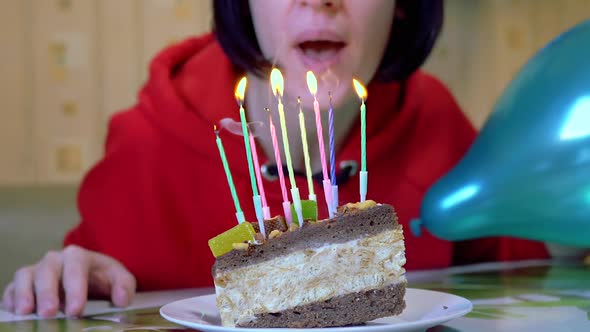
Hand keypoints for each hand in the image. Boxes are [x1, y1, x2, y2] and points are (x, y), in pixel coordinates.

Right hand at [2, 245, 135, 317]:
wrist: (90, 274)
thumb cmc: (103, 277)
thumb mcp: (119, 278)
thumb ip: (124, 286)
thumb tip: (121, 299)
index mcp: (79, 256)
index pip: (76, 268)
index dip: (75, 289)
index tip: (76, 310)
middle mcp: (55, 259)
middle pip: (48, 271)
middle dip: (47, 292)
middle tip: (49, 313)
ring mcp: (37, 269)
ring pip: (26, 275)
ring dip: (24, 293)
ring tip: (25, 312)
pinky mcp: (24, 281)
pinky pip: (12, 285)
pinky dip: (11, 296)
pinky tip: (14, 310)